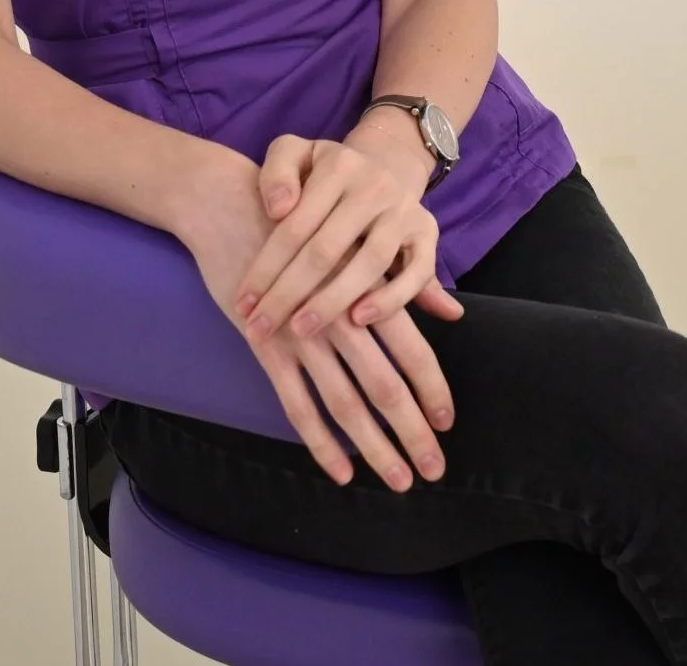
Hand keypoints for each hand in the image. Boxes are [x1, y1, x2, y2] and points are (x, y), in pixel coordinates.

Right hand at [180, 152, 455, 489]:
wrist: (231, 204)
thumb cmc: (302, 222)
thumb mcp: (356, 240)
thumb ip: (406, 280)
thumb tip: (455, 310)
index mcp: (366, 288)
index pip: (412, 348)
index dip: (433, 388)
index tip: (449, 424)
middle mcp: (340, 315)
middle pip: (385, 385)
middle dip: (413, 432)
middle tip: (435, 470)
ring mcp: (301, 335)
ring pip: (346, 404)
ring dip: (375, 448)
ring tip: (399, 480)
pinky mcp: (266, 345)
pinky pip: (297, 405)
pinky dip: (321, 443)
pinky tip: (342, 473)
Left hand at [233, 133, 464, 345]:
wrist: (385, 162)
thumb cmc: (325, 171)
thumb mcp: (295, 152)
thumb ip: (277, 172)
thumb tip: (278, 208)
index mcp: (338, 165)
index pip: (295, 225)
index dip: (266, 268)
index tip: (242, 304)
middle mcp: (374, 186)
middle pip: (327, 249)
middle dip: (288, 294)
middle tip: (260, 328)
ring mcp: (404, 211)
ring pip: (370, 263)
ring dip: (333, 301)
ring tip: (301, 329)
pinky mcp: (428, 233)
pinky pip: (417, 272)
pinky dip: (391, 299)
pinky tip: (359, 320)